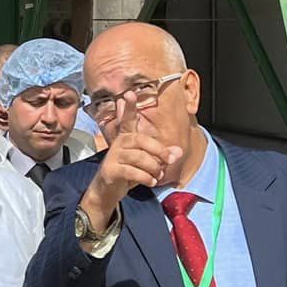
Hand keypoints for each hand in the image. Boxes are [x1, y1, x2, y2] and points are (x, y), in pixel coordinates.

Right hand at [78, 112, 182, 228]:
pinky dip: (145, 177)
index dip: (129, 108)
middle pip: (141, 140)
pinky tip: (151, 181)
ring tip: (157, 176)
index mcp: (127, 138)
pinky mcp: (110, 170)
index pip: (128, 120)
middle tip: (169, 161)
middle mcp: (119, 144)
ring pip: (139, 157)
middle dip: (159, 151)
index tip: (129, 94)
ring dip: (153, 168)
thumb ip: (162, 156)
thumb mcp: (148, 164)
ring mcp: (113, 156)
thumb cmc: (128, 174)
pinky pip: (132, 171)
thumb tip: (178, 152)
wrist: (108, 192)